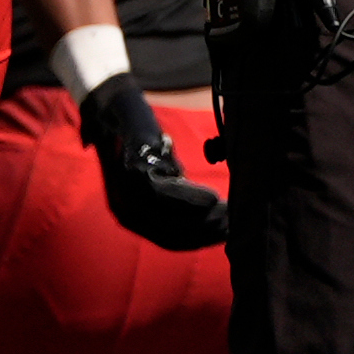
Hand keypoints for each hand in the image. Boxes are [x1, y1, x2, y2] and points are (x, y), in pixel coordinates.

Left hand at [81, 78, 226, 250]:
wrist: (119, 112)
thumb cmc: (148, 147)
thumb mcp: (163, 179)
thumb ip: (179, 200)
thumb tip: (214, 214)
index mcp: (133, 218)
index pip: (170, 241)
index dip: (201, 240)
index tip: (226, 235)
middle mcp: (126, 212)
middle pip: (171, 235)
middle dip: (206, 232)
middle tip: (233, 225)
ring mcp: (126, 194)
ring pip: (169, 219)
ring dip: (203, 218)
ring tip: (228, 212)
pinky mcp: (132, 173)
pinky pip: (163, 195)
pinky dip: (190, 199)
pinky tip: (213, 198)